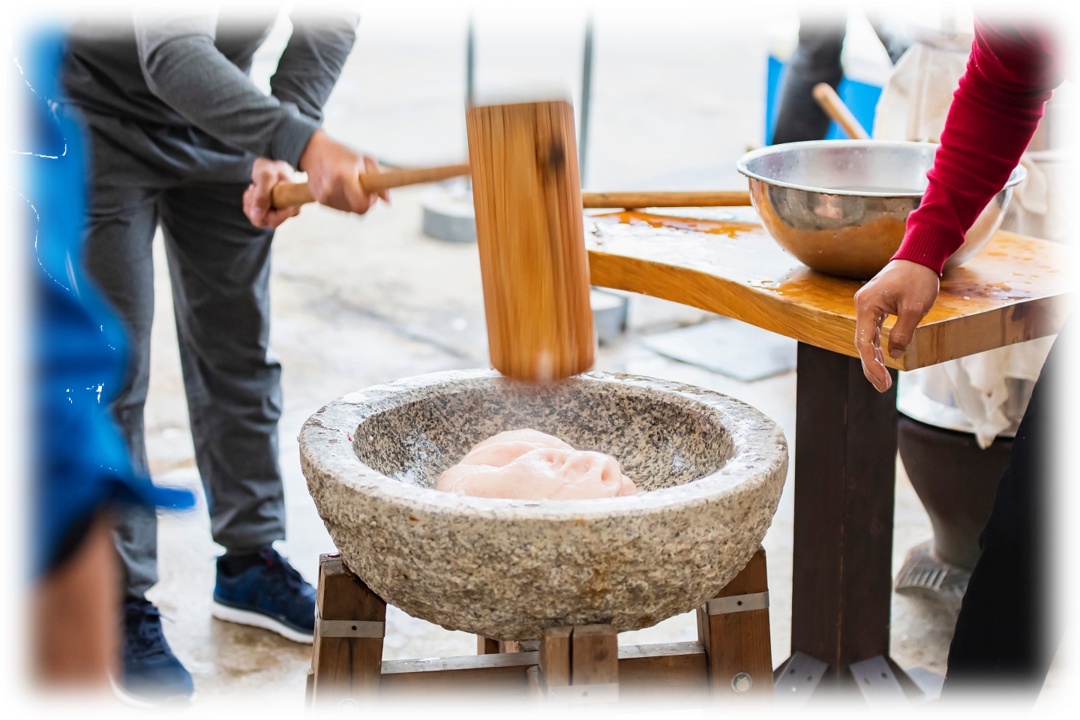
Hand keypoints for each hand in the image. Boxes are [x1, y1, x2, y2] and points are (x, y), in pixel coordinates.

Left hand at [244, 158, 300, 228]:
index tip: (258, 191)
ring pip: (257, 219)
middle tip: (254, 188)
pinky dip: (250, 204)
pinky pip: (255, 216)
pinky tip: (254, 192)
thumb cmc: (271, 168)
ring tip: (254, 188)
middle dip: (253, 205)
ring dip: (250, 204)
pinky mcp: (272, 213)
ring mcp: (280, 214)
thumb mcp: (266, 176)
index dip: (262, 211)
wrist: (270, 165)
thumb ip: (262, 195)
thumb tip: (257, 216)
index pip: (274, 221)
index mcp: (292, 205)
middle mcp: (289, 212)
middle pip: (264, 222)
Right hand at [298, 129, 388, 213]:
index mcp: (345, 176)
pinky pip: (338, 208)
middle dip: (362, 201)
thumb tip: (388, 202)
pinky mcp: (319, 200)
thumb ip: (379, 180)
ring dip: (352, 201)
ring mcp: (323, 195)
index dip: (370, 202)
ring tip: (349, 184)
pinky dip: (343, 201)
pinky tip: (340, 187)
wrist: (313, 149)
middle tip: (361, 186)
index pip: (361, 206)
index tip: (371, 192)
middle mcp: (331, 188)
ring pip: (347, 211)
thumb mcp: (366, 159)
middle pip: (356, 210)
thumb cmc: (344, 153)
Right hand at [853, 259, 939, 392]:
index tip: (883, 382)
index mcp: (867, 306)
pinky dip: (877, 346)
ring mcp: (867, 305)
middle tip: (883, 387)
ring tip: (883, 380)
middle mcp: (862, 306)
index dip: (872, 365)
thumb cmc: (918, 278)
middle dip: (872, 367)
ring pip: (866, 338)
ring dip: (874, 359)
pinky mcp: (875, 305)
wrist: (919, 255)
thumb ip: (903, 334)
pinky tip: (884, 358)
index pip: (863, 343)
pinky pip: (872, 330)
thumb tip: (894, 355)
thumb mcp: (914, 309)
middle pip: (862, 343)